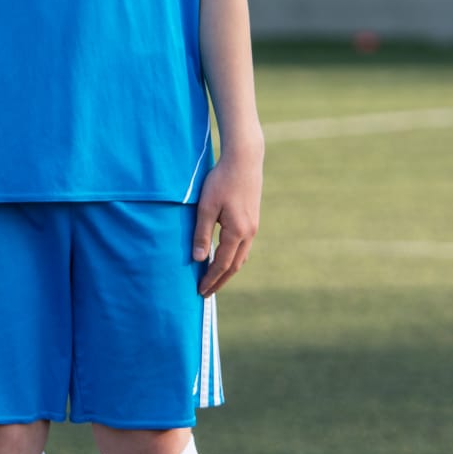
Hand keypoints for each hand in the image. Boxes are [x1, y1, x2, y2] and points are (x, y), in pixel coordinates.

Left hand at [192, 144, 262, 297]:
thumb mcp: (206, 207)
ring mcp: (253, 227)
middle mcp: (249, 233)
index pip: (222, 264)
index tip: (200, 291)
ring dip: (227, 271)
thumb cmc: (222, 181)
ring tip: (214, 280)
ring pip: (241, 258)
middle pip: (235, 266)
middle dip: (220, 281)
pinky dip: (234, 259)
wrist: (245, 160)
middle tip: (206, 293)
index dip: (210, 279)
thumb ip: (202, 234)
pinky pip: (244, 248)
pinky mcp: (253, 220)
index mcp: (237, 232)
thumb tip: (199, 259)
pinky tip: (225, 258)